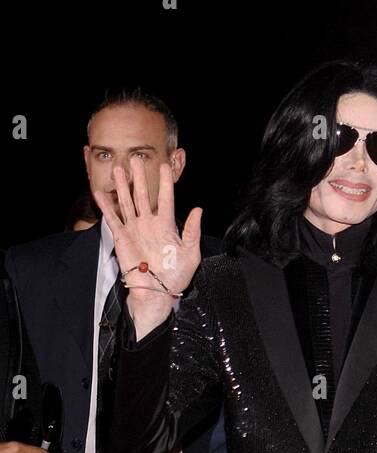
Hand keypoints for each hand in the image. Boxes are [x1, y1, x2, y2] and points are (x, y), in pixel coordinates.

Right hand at [94, 162, 201, 337]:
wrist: (156, 292)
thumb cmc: (175, 276)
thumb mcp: (190, 253)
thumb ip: (193, 231)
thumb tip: (198, 209)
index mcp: (166, 225)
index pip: (166, 199)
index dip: (165, 183)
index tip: (164, 166)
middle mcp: (149, 224)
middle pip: (143, 195)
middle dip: (140, 177)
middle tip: (136, 158)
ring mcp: (134, 229)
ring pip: (127, 202)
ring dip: (123, 186)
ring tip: (119, 169)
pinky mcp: (122, 237)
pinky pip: (113, 219)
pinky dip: (106, 206)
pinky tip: (100, 193)